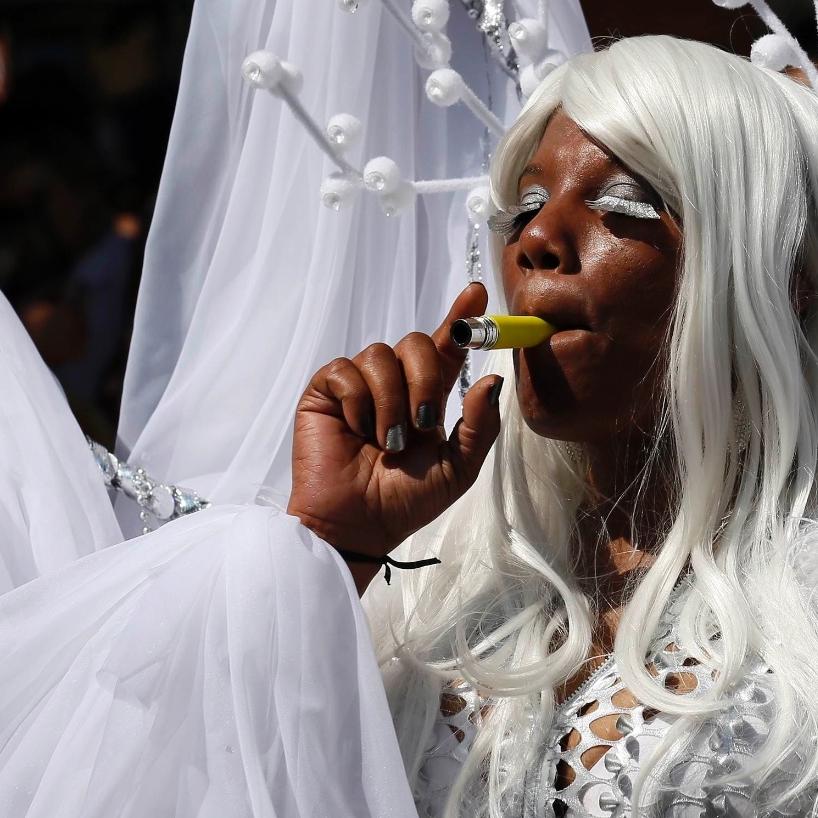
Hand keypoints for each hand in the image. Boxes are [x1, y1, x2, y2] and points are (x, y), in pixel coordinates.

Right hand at [288, 282, 503, 588]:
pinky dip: (357, 403)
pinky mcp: (326, 392)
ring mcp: (359, 385)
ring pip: (380, 354)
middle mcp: (395, 383)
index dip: (461, 316)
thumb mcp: (458, 467)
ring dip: (390, 402)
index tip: (477, 293)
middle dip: (424, 380)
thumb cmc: (405, 501)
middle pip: (416, 342)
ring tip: (386, 441)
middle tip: (422, 424)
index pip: (446, 346)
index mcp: (427, 396)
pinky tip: (355, 432)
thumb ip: (480, 425)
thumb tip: (492, 378)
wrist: (360, 524)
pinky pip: (345, 371)